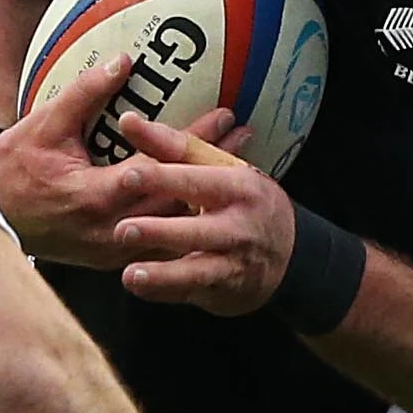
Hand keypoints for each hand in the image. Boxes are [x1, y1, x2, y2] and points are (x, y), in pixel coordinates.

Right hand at [0, 56, 226, 265]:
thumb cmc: (15, 168)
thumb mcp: (44, 124)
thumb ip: (85, 94)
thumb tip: (123, 61)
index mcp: (95, 195)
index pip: (157, 165)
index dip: (192, 140)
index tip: (221, 116)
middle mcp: (111, 227)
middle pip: (177, 197)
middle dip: (212, 165)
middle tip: (244, 137)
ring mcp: (115, 248)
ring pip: (174, 224)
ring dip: (205, 193)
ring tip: (237, 165)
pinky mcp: (114, 257)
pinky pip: (160, 242)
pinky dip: (186, 220)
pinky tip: (207, 203)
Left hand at [104, 114, 295, 314]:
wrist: (289, 252)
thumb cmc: (243, 200)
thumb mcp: (220, 167)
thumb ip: (174, 147)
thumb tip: (128, 121)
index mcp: (238, 187)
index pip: (196, 180)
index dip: (162, 178)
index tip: (129, 174)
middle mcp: (239, 226)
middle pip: (197, 229)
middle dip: (161, 231)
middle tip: (122, 229)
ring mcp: (233, 262)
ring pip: (197, 270)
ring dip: (164, 274)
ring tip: (130, 274)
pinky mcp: (224, 289)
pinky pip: (192, 291)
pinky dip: (165, 291)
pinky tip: (138, 287)